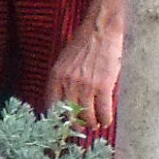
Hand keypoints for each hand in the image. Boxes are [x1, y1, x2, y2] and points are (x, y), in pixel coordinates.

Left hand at [48, 10, 124, 132]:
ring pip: (87, 115)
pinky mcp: (103, 86)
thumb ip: (62, 79)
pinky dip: (105, 119)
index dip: (57, 119)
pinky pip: (103, 110)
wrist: (101, 29)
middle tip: (81, 130)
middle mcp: (68, 83)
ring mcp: (85, 85)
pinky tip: (106, 121)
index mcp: (56, 76)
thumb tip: (63, 99)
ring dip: (92, 123)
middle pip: (69, 114)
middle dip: (76, 125)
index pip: (51, 105)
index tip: (62, 126)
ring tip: (96, 125)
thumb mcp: (64, 61)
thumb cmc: (84, 43)